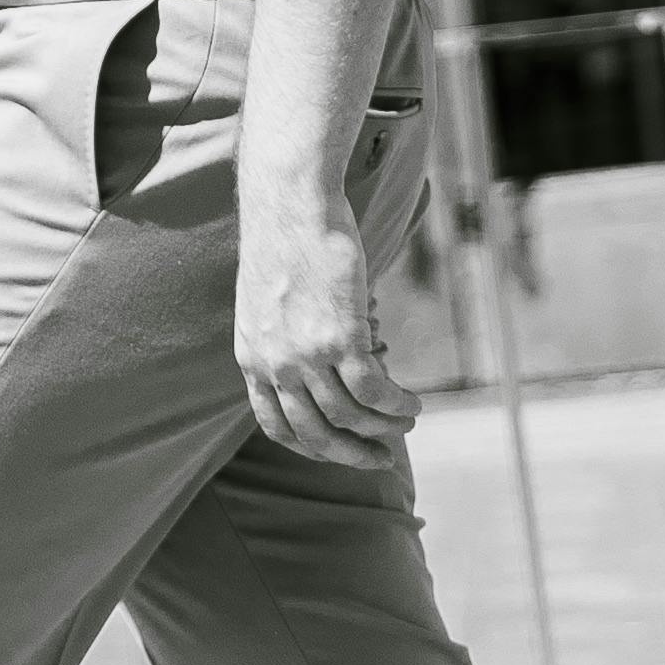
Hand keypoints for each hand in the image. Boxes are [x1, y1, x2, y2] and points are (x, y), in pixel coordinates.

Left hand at [235, 186, 418, 467]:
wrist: (291, 204)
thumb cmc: (286, 242)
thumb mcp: (268, 302)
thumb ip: (282, 339)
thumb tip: (317, 361)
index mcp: (251, 358)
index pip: (278, 426)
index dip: (313, 448)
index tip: (340, 450)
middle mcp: (275, 364)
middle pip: (316, 434)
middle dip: (352, 455)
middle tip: (381, 460)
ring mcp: (306, 354)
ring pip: (350, 416)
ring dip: (384, 429)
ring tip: (407, 424)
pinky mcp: (340, 337)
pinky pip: (374, 391)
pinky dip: (397, 406)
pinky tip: (412, 405)